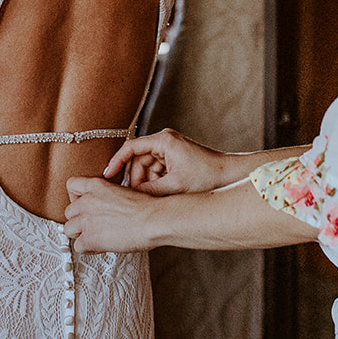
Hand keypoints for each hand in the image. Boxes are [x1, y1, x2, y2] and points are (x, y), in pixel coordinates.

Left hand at [64, 176, 158, 252]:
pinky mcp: (89, 239)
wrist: (153, 220)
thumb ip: (106, 197)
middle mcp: (87, 201)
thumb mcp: (122, 191)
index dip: (75, 197)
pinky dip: (88, 249)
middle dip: (79, 219)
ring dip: (80, 234)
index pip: (71, 185)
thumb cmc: (146, 208)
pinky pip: (78, 247)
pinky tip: (100, 247)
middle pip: (68, 212)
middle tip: (92, 225)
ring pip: (68, 229)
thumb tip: (103, 207)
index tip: (84, 205)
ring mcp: (86, 220)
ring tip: (95, 236)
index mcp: (96, 186)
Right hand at [102, 128, 229, 194]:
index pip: (131, 147)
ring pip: (146, 166)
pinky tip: (158, 194)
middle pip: (138, 159)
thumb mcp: (174, 186)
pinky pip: (156, 169)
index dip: (116, 161)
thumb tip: (130, 197)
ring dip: (146, 182)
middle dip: (136, 178)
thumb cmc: (207, 176)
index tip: (108, 176)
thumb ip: (149, 190)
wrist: (230, 175)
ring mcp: (169, 148)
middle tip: (132, 196)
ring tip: (149, 197)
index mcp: (163, 140)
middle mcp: (164, 140)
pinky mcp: (174, 157)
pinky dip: (155, 181)